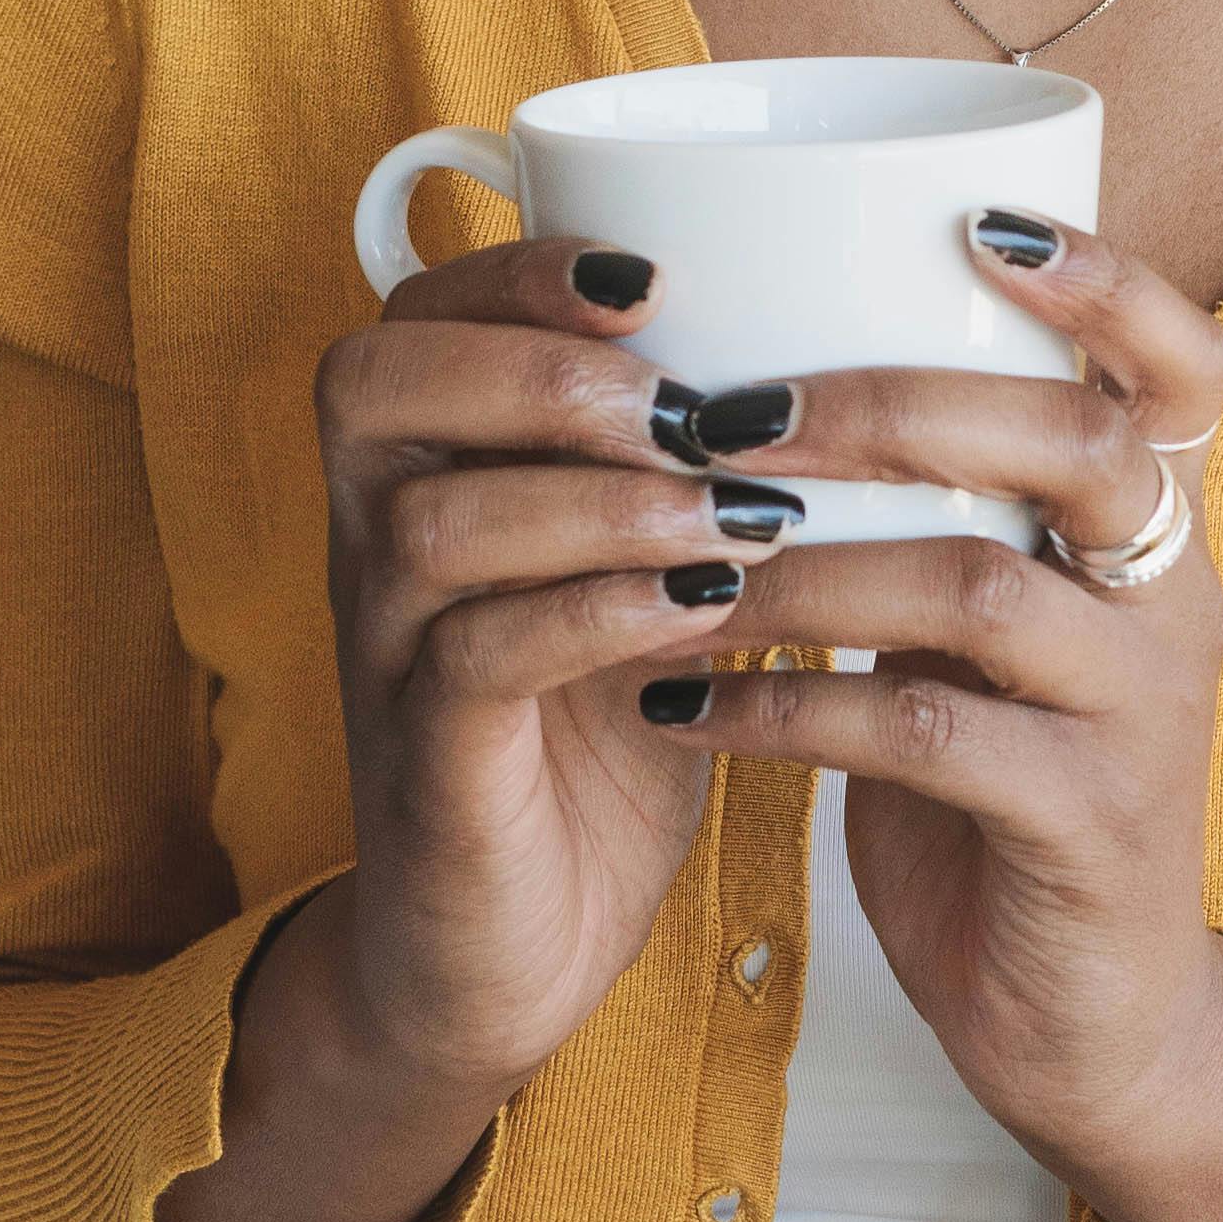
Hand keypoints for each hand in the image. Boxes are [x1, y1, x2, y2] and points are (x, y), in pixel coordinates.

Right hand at [313, 230, 812, 1095]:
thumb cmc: (594, 732)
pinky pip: (476, 660)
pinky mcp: (426, 769)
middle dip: (539, 368)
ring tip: (735, 510)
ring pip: (435, 524)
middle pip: (375, 388)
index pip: (413, 317)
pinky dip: (596, 616)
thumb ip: (682, 466)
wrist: (510, 951)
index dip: (515, 272)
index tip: (654, 269)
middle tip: (688, 404)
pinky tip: (704, 609)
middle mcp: (375, 546)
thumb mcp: (634, 574)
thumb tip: (847, 335)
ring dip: (598, 498)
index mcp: (420, 476)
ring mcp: (389, 657)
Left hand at [655, 215, 1222, 1184]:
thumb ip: (942, 517)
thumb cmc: (1010, 798)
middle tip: (729, 411)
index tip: (978, 219)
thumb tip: (762, 369)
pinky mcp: (1082, 829)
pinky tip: (687, 710)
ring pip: (979, 589)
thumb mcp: (997, 637)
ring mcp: (1140, 717)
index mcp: (1160, 534)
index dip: (1104, 279)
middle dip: (886, 405)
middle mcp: (1176, 603)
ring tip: (686, 563)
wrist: (1096, 1033)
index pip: (1183, 365)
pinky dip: (786, 710)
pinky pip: (920, 738)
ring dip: (808, 565)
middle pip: (1071, 443)